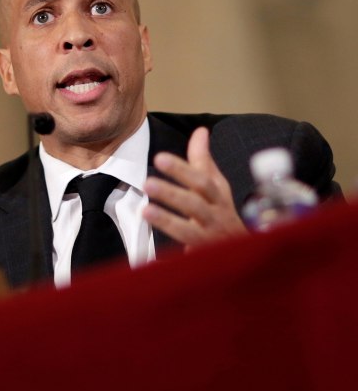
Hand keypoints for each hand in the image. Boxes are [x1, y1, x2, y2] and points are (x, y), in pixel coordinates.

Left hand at [143, 127, 246, 249]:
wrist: (245, 254)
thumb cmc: (222, 213)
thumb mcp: (216, 187)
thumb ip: (204, 161)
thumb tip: (200, 131)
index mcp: (219, 198)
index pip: (202, 181)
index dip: (182, 170)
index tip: (159, 158)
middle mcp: (217, 218)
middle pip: (196, 204)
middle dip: (173, 193)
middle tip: (147, 183)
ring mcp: (211, 241)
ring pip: (190, 232)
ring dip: (168, 221)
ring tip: (145, 210)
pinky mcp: (204, 260)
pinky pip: (187, 260)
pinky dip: (171, 258)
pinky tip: (154, 255)